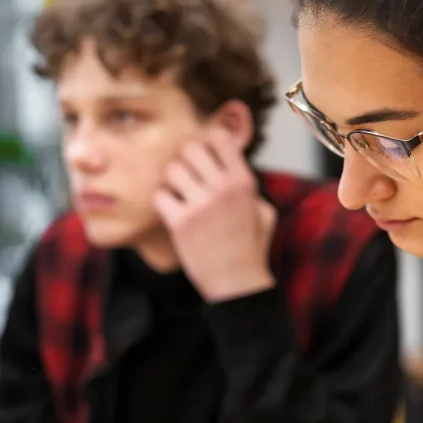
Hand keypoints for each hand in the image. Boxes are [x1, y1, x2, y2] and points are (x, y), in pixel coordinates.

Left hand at [155, 128, 276, 302]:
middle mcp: (222, 188)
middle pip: (190, 149)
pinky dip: (162, 204)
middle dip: (186, 162)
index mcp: (243, 181)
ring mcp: (200, 205)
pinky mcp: (180, 223)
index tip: (205, 160)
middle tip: (188, 179)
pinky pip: (159, 196)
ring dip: (172, 182)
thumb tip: (231, 164)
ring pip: (172, 170)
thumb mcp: (263, 211)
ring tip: (179, 196)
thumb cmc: (250, 248)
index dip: (207, 146)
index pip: (218, 138)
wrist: (236, 284)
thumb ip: (248, 186)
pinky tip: (172, 213)